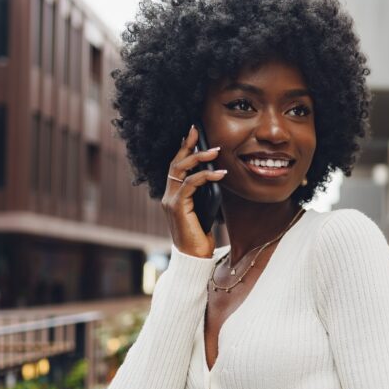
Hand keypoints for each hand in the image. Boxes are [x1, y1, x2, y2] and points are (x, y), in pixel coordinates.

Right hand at [163, 124, 226, 258]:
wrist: (194, 257)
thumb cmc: (201, 236)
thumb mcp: (205, 210)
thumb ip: (204, 194)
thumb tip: (216, 175)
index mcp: (174, 196)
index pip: (176, 167)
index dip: (183, 149)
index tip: (191, 134)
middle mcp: (168, 196)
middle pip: (175, 163)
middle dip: (187, 145)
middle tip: (197, 130)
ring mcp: (170, 201)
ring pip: (181, 170)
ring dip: (199, 158)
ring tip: (216, 151)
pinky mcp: (177, 207)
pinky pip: (190, 184)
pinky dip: (206, 177)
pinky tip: (220, 174)